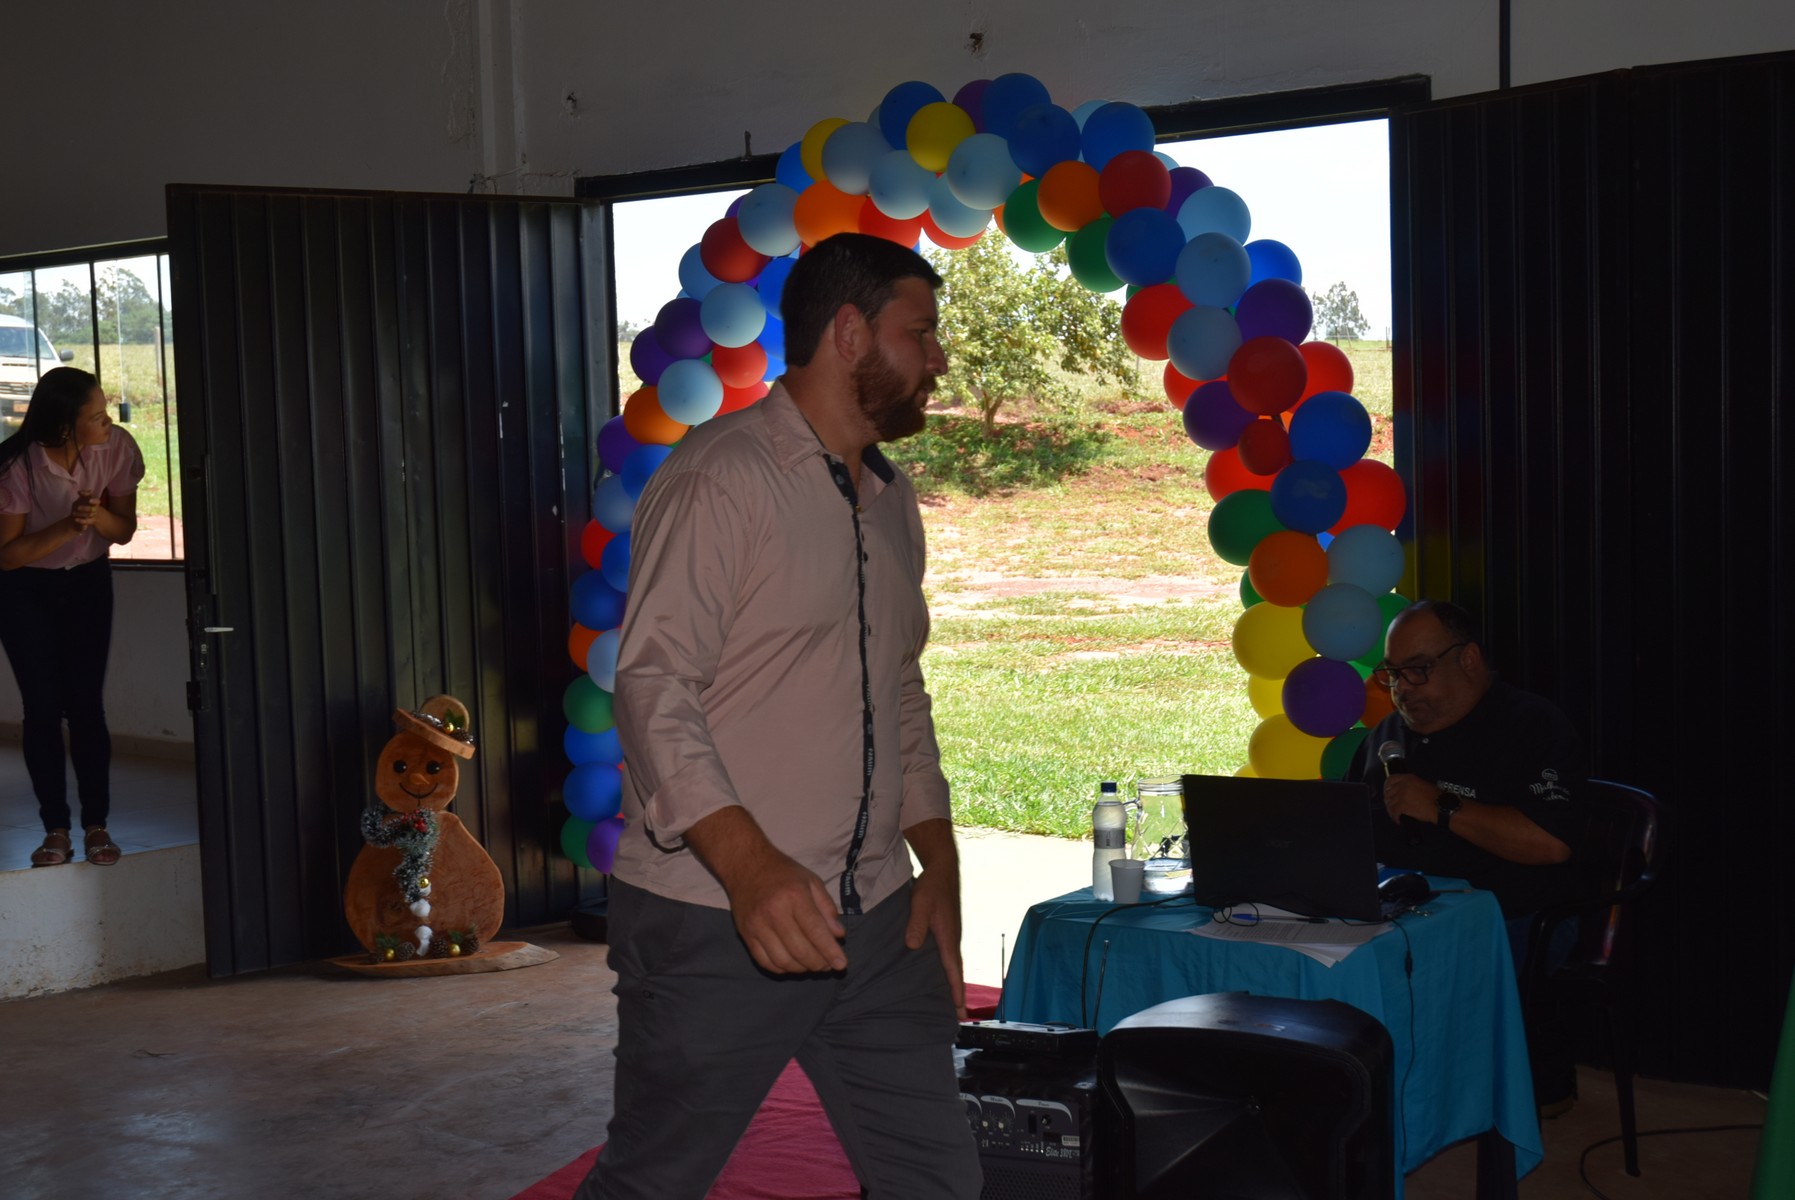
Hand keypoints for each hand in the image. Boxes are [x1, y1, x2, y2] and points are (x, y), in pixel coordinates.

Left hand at [70, 491, 99, 528]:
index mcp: (95, 502)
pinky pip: (87, 522)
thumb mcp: (83, 497)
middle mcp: (95, 509)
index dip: (94, 501)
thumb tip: (79, 491)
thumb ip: (83, 493)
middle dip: (86, 508)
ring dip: (81, 514)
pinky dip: (81, 521)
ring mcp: (93, 516)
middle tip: (78, 507)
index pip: (97, 501)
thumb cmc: (83, 504)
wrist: (80, 514)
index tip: (89, 500)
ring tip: (73, 513)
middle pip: (93, 509)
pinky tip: (75, 519)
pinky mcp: (89, 522)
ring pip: (90, 515)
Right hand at [723, 849, 848, 975]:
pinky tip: (792, 963)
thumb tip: (838, 934)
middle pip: (800, 950)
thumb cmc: (783, 873)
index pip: (815, 931)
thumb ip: (827, 908)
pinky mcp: (745, 934)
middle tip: (828, 965)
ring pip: (783, 960)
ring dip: (801, 968)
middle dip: (818, 963)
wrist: (746, 865)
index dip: (830, 951)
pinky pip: (764, 962)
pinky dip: (782, 968)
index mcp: (794, 896)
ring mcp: (757, 925)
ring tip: (811, 964)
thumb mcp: (812, 881)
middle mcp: (774, 912)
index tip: (841, 964)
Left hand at [905, 863, 966, 1018]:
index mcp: (948, 937)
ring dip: (952, 982)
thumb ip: (916, 923)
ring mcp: (950, 935)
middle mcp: (952, 939)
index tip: (960, 1010)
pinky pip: (947, 956)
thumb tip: (912, 945)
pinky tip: (939, 975)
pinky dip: (947, 969)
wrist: (942, 869)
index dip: (956, 989)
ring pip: (952, 964)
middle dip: (957, 993)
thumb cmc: (932, 886)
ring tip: (950, 1002)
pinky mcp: (946, 930)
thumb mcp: (921, 903)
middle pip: (955, 971)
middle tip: (957, 1016)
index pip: (953, 969)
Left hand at [1382, 774, 1444, 824]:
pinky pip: (1394, 812)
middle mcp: (1403, 785)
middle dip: (1389, 800)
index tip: (1387, 791)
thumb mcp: (1423, 784)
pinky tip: (1398, 820)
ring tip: (1395, 815)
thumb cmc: (1436, 797)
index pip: (1391, 779)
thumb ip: (1410, 785)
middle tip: (1391, 806)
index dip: (1387, 786)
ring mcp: (1402, 795)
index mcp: (1408, 778)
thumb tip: (1403, 791)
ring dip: (1391, 810)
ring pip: (1390, 803)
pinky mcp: (1402, 805)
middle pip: (1388, 792)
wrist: (1441, 805)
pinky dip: (1395, 817)